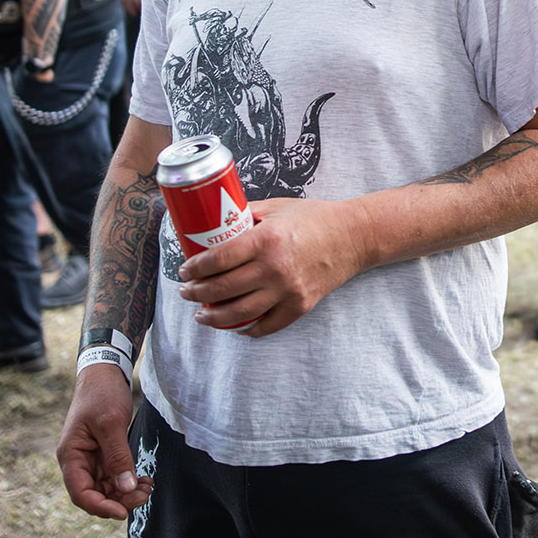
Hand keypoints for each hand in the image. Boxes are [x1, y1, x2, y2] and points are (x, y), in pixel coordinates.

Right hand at [57, 364, 152, 519]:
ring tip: (147, 488)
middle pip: (94, 494)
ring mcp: (90, 458)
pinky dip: (127, 480)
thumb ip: (117, 456)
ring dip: (125, 492)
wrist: (105, 372)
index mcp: (70, 455)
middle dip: (118, 500)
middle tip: (143, 495)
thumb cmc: (102, 393)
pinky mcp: (102, 453)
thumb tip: (126, 487)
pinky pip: (113, 475)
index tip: (123, 511)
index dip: (100, 506)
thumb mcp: (111, 423)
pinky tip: (143, 479)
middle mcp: (77, 460)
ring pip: (105, 487)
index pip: (80, 493)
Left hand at [175, 198, 366, 337]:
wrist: (354, 236)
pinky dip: (248, 329)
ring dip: (214, 317)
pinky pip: (267, 325)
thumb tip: (215, 221)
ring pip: (240, 313)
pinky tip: (236, 327)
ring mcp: (288, 290)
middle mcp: (275, 267)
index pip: (218, 259)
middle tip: (187, 292)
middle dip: (197, 293)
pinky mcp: (300, 305)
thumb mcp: (277, 207)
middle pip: (223, 288)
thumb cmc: (315, 217)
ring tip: (202, 314)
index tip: (184, 271)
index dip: (195, 268)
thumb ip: (247, 214)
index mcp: (266, 239)